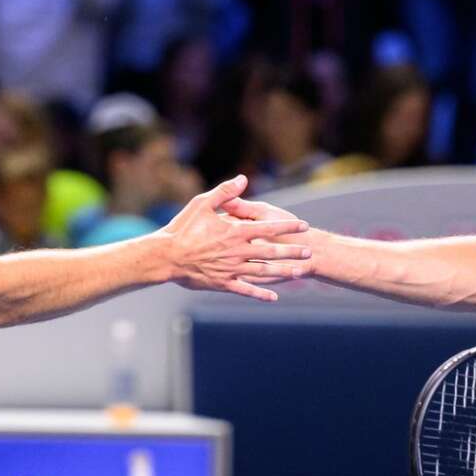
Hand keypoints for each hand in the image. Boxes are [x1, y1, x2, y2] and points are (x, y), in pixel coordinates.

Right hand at [159, 176, 309, 300]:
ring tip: (300, 273)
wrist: (167, 256)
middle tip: (309, 252)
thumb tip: (243, 178)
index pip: (268, 228)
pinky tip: (274, 297)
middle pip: (271, 252)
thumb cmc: (182, 228)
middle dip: (292, 251)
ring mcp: (232, 269)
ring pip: (264, 272)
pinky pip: (246, 290)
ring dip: (283, 272)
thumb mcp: (202, 203)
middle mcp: (238, 252)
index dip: (287, 227)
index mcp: (235, 232)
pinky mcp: (223, 283)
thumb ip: (225, 192)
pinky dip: (261, 294)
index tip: (303, 225)